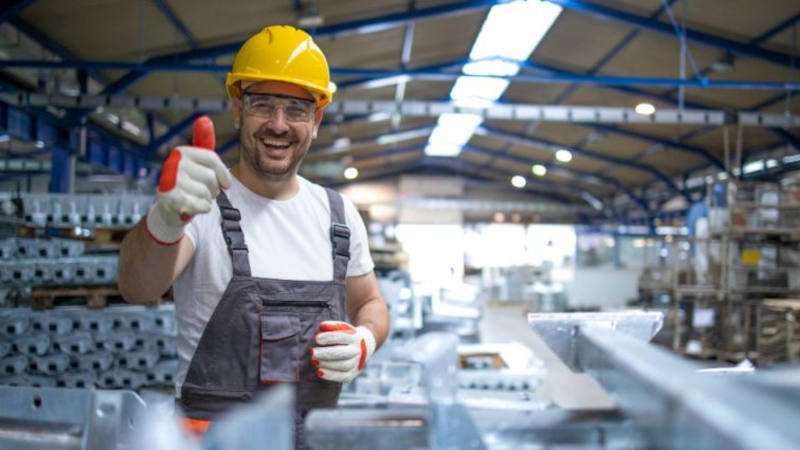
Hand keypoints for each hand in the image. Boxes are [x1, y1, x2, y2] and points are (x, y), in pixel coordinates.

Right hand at [145, 116, 230, 244]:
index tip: (227, 185)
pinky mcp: (170, 199)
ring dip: (206, 200)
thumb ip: (203, 142)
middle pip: (210, 178)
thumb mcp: (197, 162)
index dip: (223, 174)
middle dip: (213, 189)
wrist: (169, 209)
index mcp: (182, 151)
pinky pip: (201, 205)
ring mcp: (170, 181)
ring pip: (206, 193)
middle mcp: (173, 163)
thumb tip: (204, 118)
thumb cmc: (189, 183)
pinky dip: (201, 209)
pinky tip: (192, 207)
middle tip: (203, 192)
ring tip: (195, 198)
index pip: (212, 159)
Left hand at [310, 321, 375, 382]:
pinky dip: (330, 376)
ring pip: (343, 366)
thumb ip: (332, 326)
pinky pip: (343, 377)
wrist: (365, 346)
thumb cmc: (347, 336)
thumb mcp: (343, 328)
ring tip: (313, 362)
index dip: (329, 338)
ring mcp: (357, 363)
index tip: (316, 339)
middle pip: (343, 353)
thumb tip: (322, 327)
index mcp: (355, 337)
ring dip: (327, 364)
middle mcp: (357, 351)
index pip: (342, 337)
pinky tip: (319, 372)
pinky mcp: (353, 374)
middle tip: (312, 352)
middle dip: (326, 353)